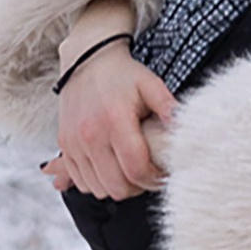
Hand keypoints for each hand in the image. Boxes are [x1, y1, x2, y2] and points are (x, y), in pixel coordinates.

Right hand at [45, 41, 177, 197]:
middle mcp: (90, 135)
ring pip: (99, 189)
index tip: (162, 173)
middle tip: (147, 174)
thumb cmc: (122, 74)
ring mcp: (74, 143)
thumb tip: (184, 130)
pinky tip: (111, 169)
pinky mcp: (65, 146)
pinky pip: (82, 182)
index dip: (153, 179)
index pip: (136, 169)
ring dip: (117, 186)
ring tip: (129, 171)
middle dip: (137, 186)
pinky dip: (98, 182)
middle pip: (117, 187)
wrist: (86, 60)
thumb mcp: (150, 84)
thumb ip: (169, 107)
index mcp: (114, 120)